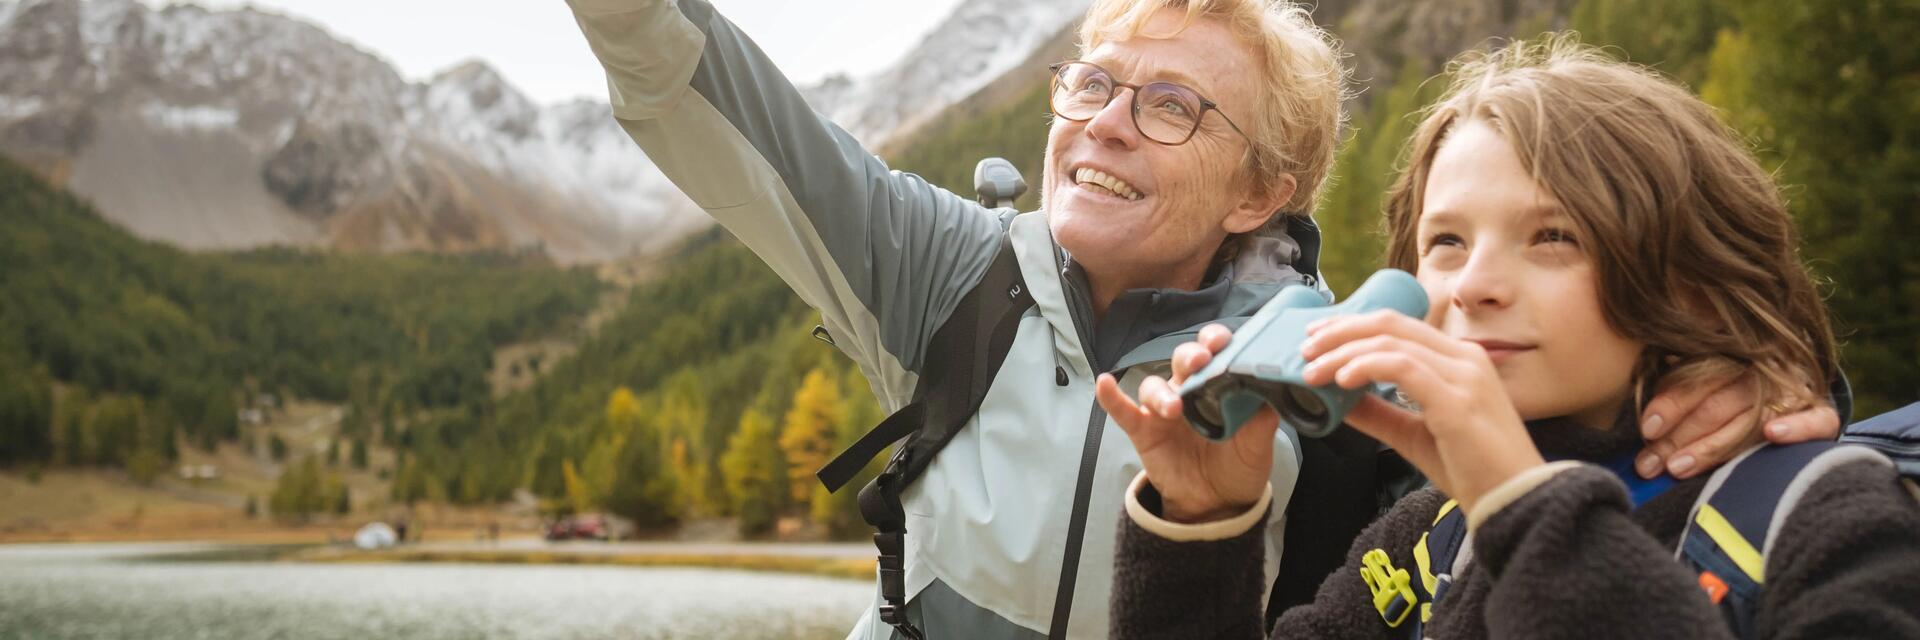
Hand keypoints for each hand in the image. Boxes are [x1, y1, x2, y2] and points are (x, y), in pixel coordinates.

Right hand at [1096, 324, 1279, 522]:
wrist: (1217, 506)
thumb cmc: (1238, 468)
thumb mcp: (1258, 447)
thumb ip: (1262, 420)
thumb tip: (1271, 389)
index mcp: (1219, 386)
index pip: (1215, 353)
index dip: (1216, 341)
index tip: (1223, 341)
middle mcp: (1189, 391)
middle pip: (1183, 362)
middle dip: (1190, 356)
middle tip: (1201, 361)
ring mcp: (1163, 411)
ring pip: (1154, 386)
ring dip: (1162, 392)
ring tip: (1174, 408)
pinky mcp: (1144, 431)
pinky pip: (1123, 411)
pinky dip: (1112, 398)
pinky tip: (1104, 384)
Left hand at [1298, 310, 1546, 515]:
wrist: (1517, 503)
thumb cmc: (1473, 471)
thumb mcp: (1414, 435)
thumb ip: (1379, 412)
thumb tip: (1336, 398)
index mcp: (1459, 360)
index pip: (1398, 326)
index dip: (1352, 326)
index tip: (1316, 336)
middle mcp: (1465, 357)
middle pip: (1390, 324)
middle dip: (1340, 331)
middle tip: (1304, 348)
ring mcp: (1465, 375)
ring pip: (1391, 342)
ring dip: (1344, 352)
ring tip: (1312, 370)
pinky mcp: (1458, 399)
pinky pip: (1404, 367)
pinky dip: (1367, 367)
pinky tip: (1342, 380)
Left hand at [1635, 376, 1839, 478]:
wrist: (1791, 383)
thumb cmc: (1727, 387)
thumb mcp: (1701, 378)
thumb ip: (1676, 390)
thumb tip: (1639, 425)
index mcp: (1730, 353)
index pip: (1698, 376)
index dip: (1671, 403)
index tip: (1646, 428)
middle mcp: (1762, 370)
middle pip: (1717, 405)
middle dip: (1677, 438)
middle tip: (1648, 465)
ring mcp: (1793, 392)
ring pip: (1750, 420)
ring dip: (1712, 447)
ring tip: (1678, 467)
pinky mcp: (1822, 414)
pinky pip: (1817, 420)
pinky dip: (1797, 427)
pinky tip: (1773, 434)